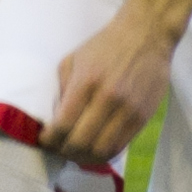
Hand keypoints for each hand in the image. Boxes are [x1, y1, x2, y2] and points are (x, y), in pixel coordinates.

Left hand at [42, 0, 175, 166]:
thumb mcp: (74, 59)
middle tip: (57, 148)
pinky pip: (120, 146)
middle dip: (63, 151)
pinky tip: (94, 149)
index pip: (63, 125)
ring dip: (84, 157)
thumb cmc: (105, 45)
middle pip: (80, 143)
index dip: (49, 139)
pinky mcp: (143, 117)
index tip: (44, 139)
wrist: (147, 34)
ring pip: (101, 150)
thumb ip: (62, 89)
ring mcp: (128, 110)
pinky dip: (104, 153)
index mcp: (86, 82)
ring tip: (75, 153)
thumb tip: (52, 119)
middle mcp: (108, 98)